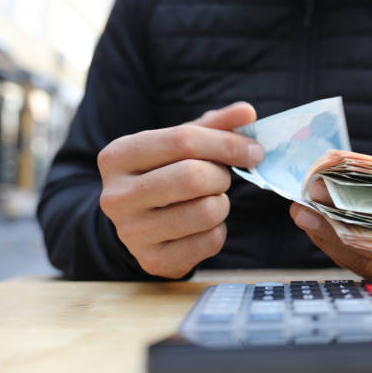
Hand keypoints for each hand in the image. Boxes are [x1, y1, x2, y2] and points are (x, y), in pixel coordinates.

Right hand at [98, 102, 263, 277]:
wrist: (139, 224)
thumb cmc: (164, 174)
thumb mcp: (180, 144)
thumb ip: (214, 126)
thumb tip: (247, 112)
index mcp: (118, 156)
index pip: (183, 140)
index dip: (227, 144)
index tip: (254, 151)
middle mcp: (116, 196)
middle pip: (193, 177)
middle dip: (221, 176)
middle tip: (221, 179)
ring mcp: (131, 233)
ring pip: (206, 211)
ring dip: (222, 204)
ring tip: (210, 201)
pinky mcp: (153, 260)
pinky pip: (210, 241)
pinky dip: (218, 231)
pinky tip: (203, 226)